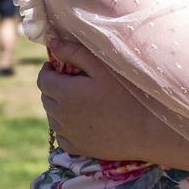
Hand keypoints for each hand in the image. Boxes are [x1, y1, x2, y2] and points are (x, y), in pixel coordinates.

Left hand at [40, 39, 166, 161]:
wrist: (145, 130)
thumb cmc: (127, 92)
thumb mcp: (103, 66)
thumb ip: (75, 52)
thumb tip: (51, 41)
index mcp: (65, 92)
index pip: (42, 79)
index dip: (49, 70)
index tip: (61, 66)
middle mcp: (60, 115)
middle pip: (46, 97)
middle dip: (55, 86)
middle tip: (76, 81)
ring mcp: (66, 133)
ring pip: (52, 115)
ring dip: (60, 105)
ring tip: (83, 99)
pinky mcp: (74, 148)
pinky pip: (62, 133)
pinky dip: (67, 124)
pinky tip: (87, 118)